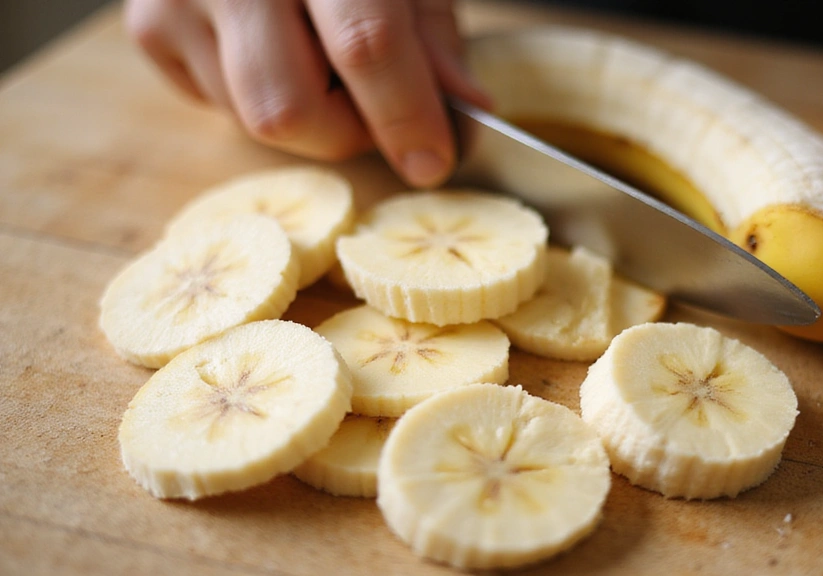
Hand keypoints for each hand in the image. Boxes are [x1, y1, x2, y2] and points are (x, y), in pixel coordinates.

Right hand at [124, 0, 490, 187]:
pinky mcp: (150, 28)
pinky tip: (274, 47)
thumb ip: (433, 37)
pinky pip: (218, 105)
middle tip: (376, 109)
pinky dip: (262, 97)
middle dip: (346, 133)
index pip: (365, 44)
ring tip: (320, 58)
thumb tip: (464, 111)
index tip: (434, 161)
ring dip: (309, 117)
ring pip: (254, 118)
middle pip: (288, 108)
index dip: (405, 114)